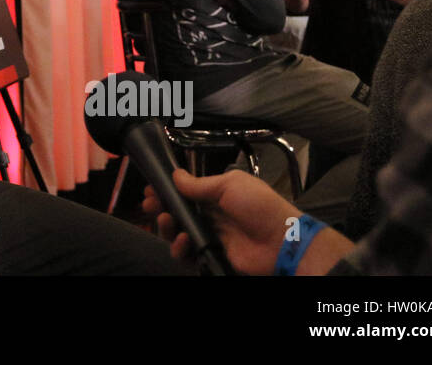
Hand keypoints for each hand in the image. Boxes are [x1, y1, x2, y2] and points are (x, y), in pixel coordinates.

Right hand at [142, 169, 301, 274]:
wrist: (282, 242)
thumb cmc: (259, 207)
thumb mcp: (230, 185)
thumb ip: (199, 184)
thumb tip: (175, 175)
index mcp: (217, 196)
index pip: (185, 192)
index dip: (167, 190)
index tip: (151, 188)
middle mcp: (211, 216)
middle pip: (177, 212)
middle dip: (160, 207)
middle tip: (149, 204)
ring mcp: (210, 237)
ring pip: (178, 233)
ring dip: (167, 227)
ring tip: (165, 220)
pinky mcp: (211, 256)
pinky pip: (187, 254)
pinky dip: (180, 248)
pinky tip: (183, 241)